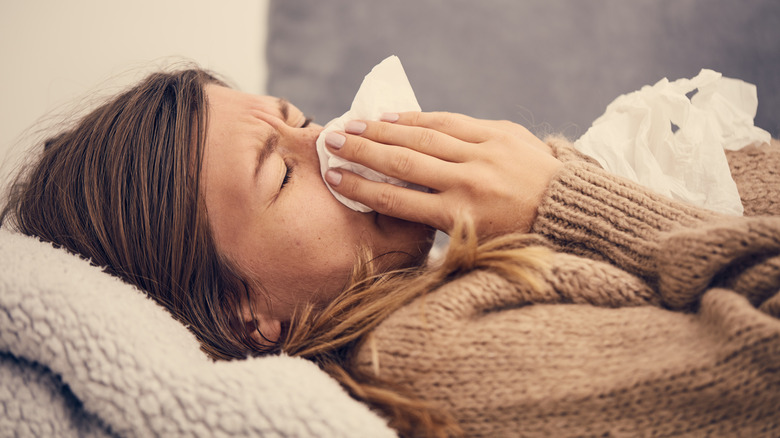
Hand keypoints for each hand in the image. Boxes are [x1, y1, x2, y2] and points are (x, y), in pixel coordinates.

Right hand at [324, 111, 562, 237]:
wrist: (570, 210)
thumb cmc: (518, 236)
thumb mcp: (478, 244)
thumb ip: (440, 227)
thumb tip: (399, 207)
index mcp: (462, 217)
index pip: (399, 201)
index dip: (362, 188)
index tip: (335, 178)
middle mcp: (469, 182)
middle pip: (404, 163)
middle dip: (363, 152)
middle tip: (332, 142)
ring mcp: (485, 153)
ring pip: (423, 137)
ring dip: (383, 130)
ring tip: (354, 126)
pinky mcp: (500, 132)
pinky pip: (451, 122)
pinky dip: (419, 119)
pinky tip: (394, 118)